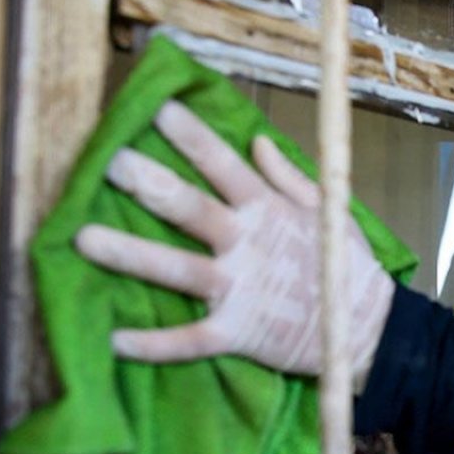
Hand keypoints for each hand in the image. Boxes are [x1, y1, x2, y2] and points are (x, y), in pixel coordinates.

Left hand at [75, 100, 394, 388]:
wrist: (370, 328)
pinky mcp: (238, 333)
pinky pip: (190, 340)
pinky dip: (154, 344)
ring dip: (130, 255)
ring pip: (177, 269)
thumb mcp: (327, 209)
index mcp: (268, 211)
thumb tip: (255, 139)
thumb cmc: (344, 265)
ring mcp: (241, 290)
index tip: (157, 109)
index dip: (191, 137)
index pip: (224, 165)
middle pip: (191, 209)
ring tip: (83, 240)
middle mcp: (248, 245)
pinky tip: (115, 341)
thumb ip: (288, 176)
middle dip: (149, 184)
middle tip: (108, 162)